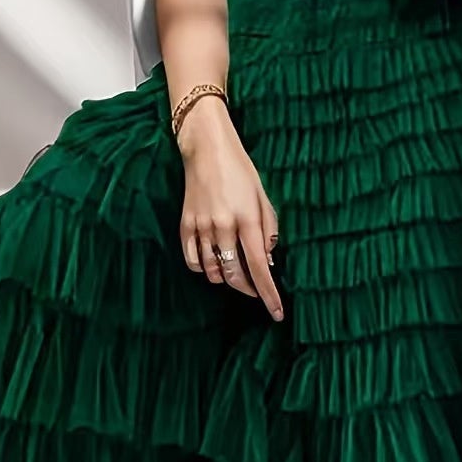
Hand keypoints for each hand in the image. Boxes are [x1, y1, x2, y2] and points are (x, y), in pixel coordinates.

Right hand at [176, 103, 283, 320]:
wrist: (207, 149)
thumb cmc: (240, 170)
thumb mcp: (263, 197)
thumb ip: (268, 229)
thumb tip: (268, 261)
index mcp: (247, 218)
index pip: (259, 267)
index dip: (268, 294)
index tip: (276, 312)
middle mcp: (223, 225)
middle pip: (235, 274)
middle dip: (248, 289)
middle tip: (256, 291)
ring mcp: (201, 226)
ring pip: (212, 271)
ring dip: (226, 279)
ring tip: (234, 272)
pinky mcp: (184, 224)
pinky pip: (192, 260)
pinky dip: (204, 268)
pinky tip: (212, 263)